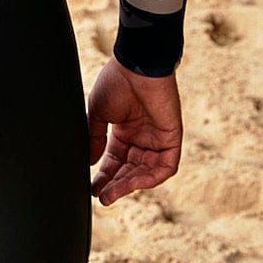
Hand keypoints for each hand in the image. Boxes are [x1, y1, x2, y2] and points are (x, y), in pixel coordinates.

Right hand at [87, 57, 181, 205]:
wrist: (136, 65)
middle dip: (115, 184)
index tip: (91, 188)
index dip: (104, 175)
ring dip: (129, 184)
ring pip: (145, 172)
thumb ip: (95, 137)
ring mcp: (157, 138)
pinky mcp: (171, 138)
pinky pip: (164, 166)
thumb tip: (90, 162)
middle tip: (101, 196)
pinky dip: (150, 177)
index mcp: (124, 130)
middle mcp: (141, 137)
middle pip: (129, 169)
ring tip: (111, 193)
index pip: (114, 160)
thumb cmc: (116, 81)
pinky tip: (132, 183)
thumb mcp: (98, 112)